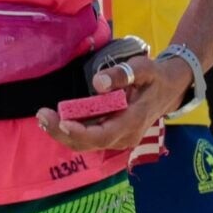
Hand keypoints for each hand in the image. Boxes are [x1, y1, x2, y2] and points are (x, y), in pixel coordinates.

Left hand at [37, 52, 190, 152]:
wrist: (170, 88)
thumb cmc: (156, 76)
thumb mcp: (144, 68)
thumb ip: (122, 75)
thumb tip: (98, 83)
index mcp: (133, 121)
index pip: (103, 135)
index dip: (80, 132)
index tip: (61, 121)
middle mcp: (125, 136)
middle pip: (89, 143)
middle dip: (62, 133)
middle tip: (42, 115)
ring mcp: (119, 139)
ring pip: (86, 144)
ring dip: (63, 133)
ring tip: (43, 117)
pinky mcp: (113, 136)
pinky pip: (89, 139)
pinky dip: (71, 132)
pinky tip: (55, 120)